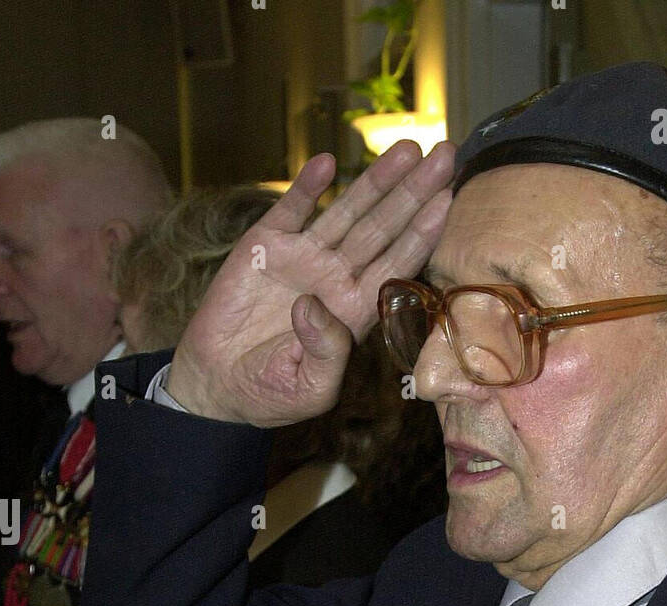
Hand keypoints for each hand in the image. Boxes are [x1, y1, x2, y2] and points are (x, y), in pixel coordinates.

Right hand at [167, 140, 455, 425]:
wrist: (217, 384)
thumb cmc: (270, 394)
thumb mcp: (310, 389)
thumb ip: (326, 352)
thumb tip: (315, 304)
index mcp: (355, 311)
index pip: (398, 264)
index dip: (423, 232)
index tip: (448, 199)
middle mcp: (336, 277)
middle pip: (384, 228)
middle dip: (414, 192)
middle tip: (446, 155)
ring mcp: (303, 258)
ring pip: (348, 212)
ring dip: (376, 181)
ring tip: (407, 150)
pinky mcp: (265, 246)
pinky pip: (292, 209)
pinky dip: (308, 186)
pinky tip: (329, 164)